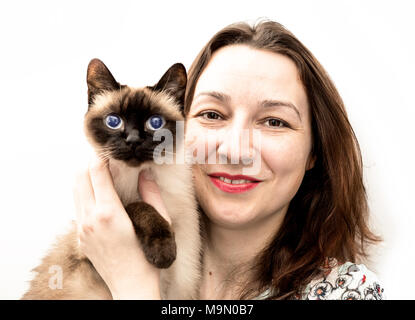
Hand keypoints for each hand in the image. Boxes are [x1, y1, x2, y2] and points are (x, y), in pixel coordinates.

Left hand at [73, 154, 168, 298]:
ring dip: (86, 177)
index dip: (103, 156)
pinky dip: (85, 193)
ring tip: (103, 173)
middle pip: (79, 176)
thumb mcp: (158, 223)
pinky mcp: (80, 237)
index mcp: (109, 213)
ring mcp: (82, 229)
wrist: (131, 286)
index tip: (112, 151)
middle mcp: (90, 219)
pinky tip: (101, 195)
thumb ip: (152, 194)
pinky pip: (77, 206)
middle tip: (107, 159)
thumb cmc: (148, 257)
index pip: (96, 172)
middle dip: (91, 162)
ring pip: (75, 190)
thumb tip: (146, 173)